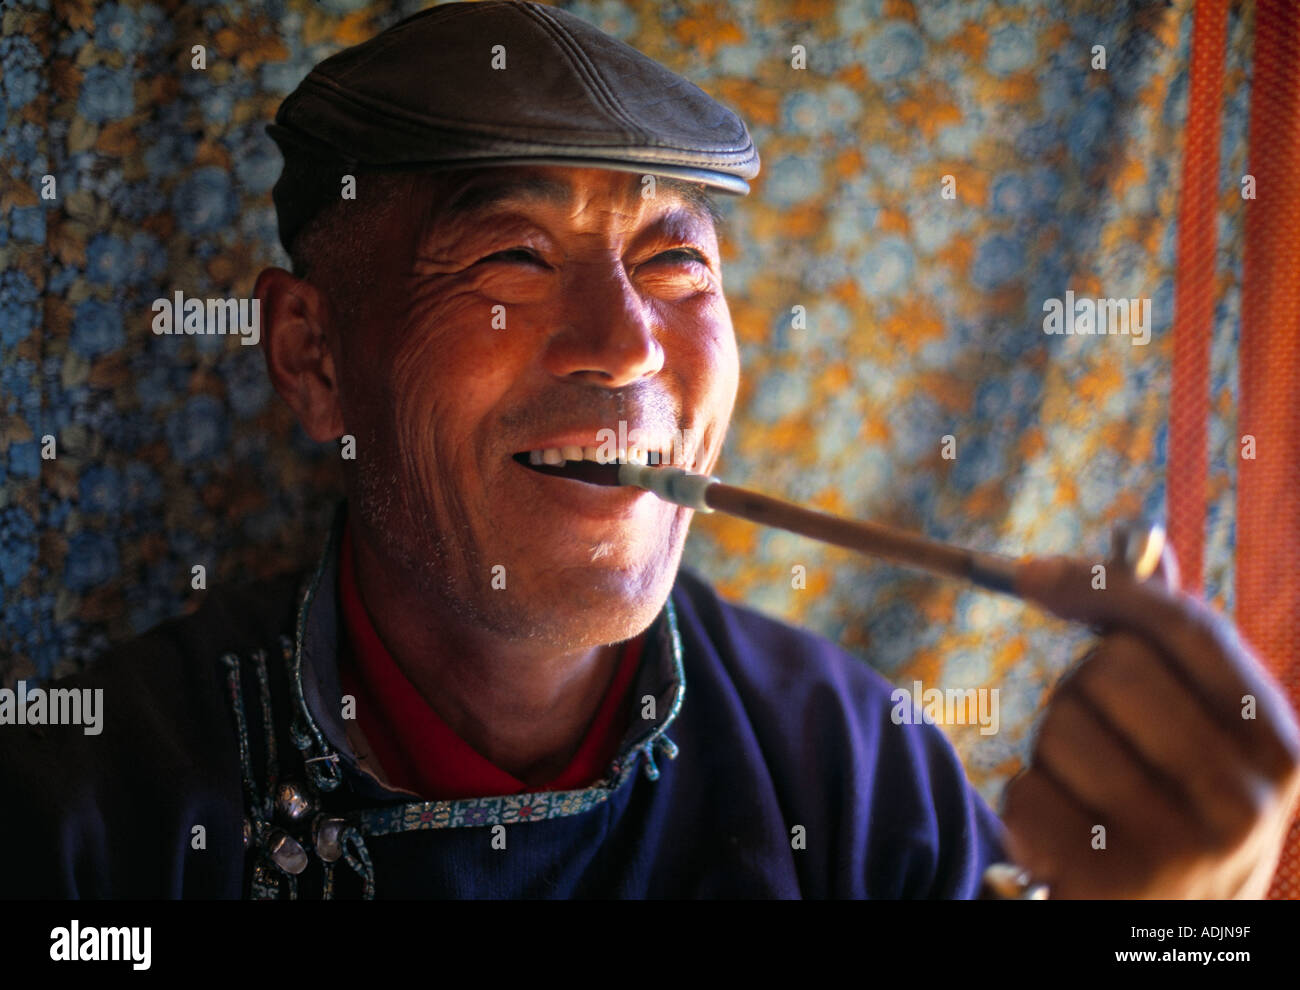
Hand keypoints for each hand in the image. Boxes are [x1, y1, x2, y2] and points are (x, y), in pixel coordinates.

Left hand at [1001, 545, 1299, 897]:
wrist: (1171, 930)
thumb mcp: (1208, 734)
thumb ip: (1176, 644)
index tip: (1032, 572)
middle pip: (1112, 669)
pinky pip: (1024, 792)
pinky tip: (1068, 835)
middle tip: (1105, 735)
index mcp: (1278, 746)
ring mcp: (1176, 850)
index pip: (1189, 628)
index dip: (1104, 586)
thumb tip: (1143, 542)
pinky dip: (1030, 804)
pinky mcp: (1103, 885)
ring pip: (1061, 728)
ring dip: (1055, 751)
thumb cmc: (1181, 805)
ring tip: (1092, 792)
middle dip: (1085, 690)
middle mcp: (1242, 802)